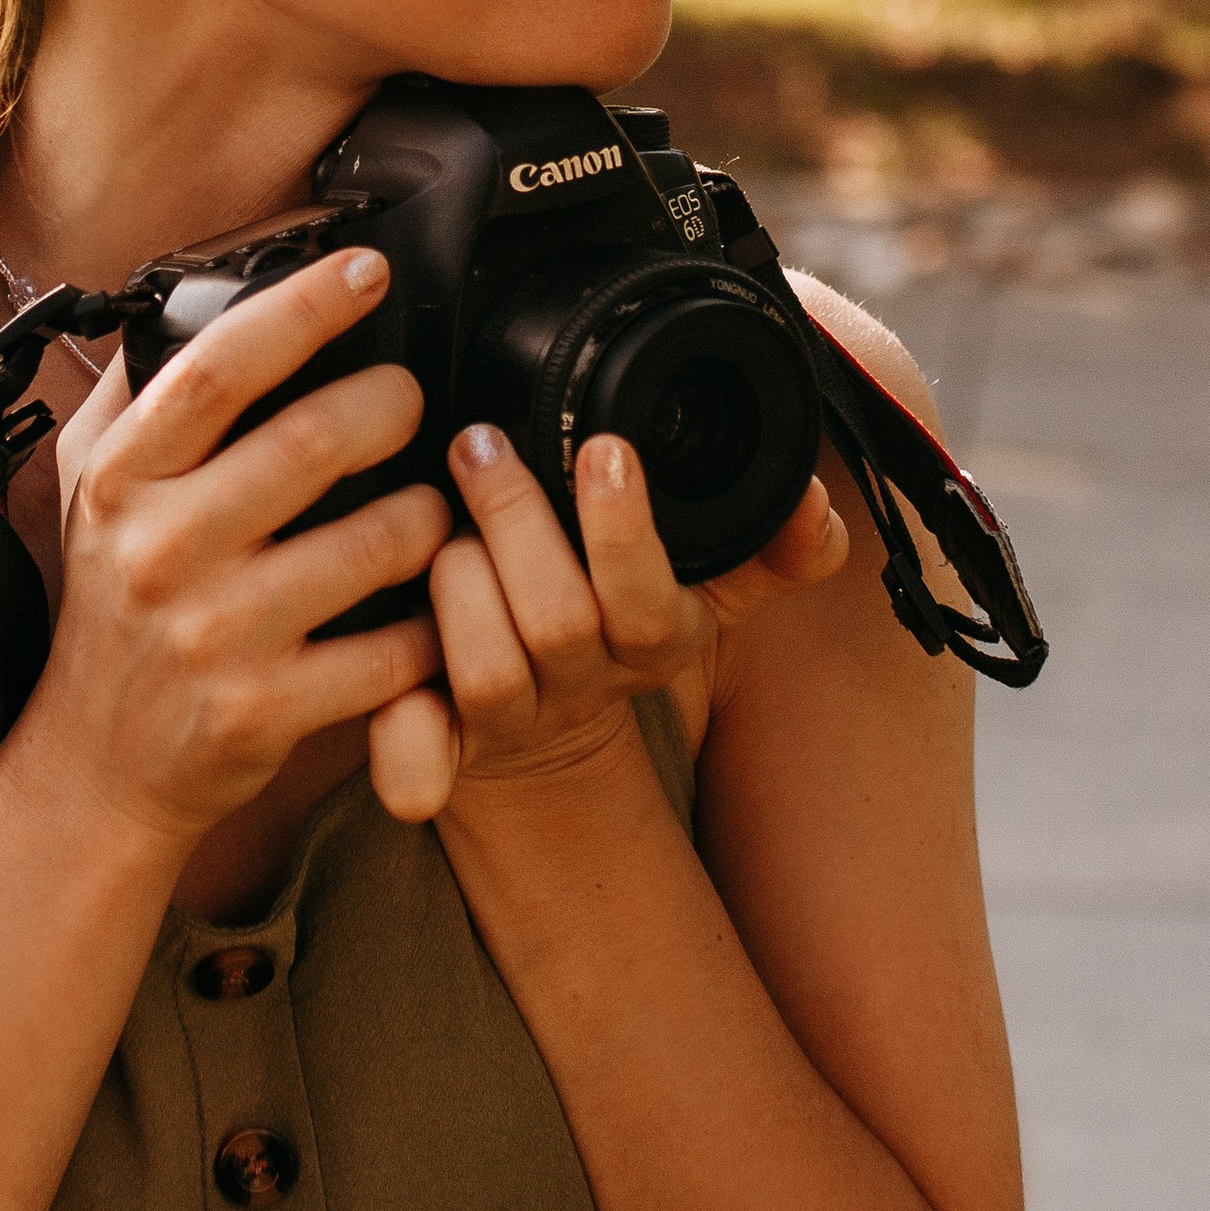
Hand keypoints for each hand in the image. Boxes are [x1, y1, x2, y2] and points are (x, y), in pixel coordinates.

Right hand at [29, 248, 449, 854]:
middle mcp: (161, 552)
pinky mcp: (266, 712)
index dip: (301, 308)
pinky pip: (391, 650)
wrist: (94, 767)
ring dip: (428, 515)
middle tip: (410, 401)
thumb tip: (191, 294)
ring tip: (428, 508)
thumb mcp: (88, 492)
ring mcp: (216, 637)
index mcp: (122, 481)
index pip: (214, 369)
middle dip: (391, 404)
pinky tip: (430, 606)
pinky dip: (431, 623)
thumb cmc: (111, 609)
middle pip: (313, 443)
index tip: (365, 270)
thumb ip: (134, 398)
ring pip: (376, 543)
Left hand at [364, 429, 848, 824]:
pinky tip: (392, 671)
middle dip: (514, 520)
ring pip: (486, 672)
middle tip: (480, 442)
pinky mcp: (444, 748)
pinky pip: (417, 768)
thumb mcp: (704, 584)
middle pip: (557, 623)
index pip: (650, 602)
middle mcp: (584, 684)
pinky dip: (399, 738)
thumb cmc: (615, 620)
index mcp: (652, 640)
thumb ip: (769, 546)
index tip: (602, 447)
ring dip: (457, 585)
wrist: (547, 742)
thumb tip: (816, 509)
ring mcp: (511, 721)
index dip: (626, 532)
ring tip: (438, 518)